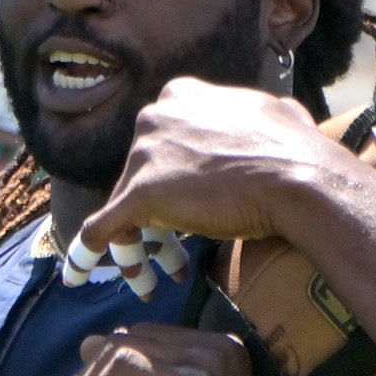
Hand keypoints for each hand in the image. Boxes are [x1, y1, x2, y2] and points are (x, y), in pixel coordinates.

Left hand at [86, 76, 346, 253]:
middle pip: (140, 173)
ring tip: (151, 279)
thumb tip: (283, 116)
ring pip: (126, 204)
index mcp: (181, 96)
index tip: (189, 204)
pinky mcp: (142, 194)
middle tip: (174, 252)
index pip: (161, 143)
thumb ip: (260, 117)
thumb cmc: (296, 149)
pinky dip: (83, 254)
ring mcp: (145, 154)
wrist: (298, 177)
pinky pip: (102, 228)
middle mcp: (154, 116)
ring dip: (136, 246)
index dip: (173, 178)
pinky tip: (77, 275)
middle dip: (157, 215)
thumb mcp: (277, 115)